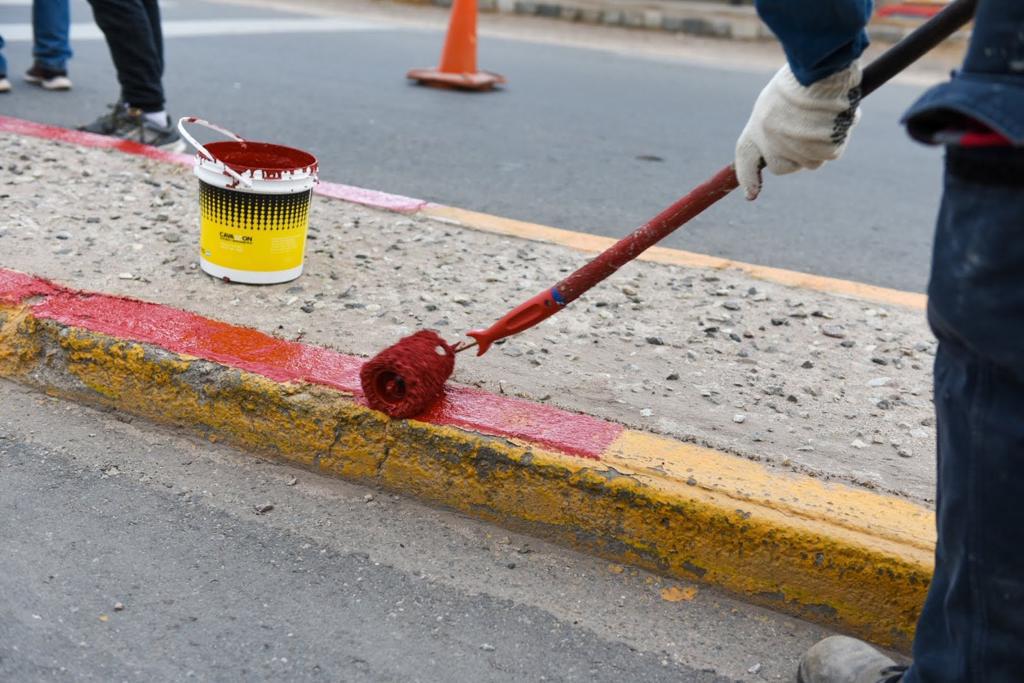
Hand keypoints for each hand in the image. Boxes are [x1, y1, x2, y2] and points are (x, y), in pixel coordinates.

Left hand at [734, 62, 861, 199]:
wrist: (821, 67)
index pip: (746, 159)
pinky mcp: (825, 150)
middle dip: (796, 155)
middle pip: (785, 166)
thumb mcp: (779, 97)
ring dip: (821, 142)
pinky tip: (838, 112)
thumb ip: (778, 124)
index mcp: (756, 127)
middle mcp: (772, 144)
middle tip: (807, 129)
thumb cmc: (802, 74)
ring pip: (813, 160)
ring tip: (824, 112)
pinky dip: (839, 134)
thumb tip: (788, 152)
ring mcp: (798, 150)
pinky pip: (833, 151)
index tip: (751, 194)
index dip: (748, 178)